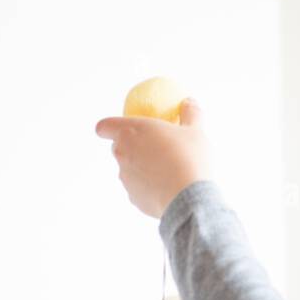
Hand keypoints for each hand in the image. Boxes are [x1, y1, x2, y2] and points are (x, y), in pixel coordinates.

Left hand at [95, 98, 212, 217]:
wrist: (188, 195)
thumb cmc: (189, 156)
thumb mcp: (195, 130)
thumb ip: (190, 113)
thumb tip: (189, 101)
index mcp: (131, 131)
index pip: (104, 126)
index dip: (109, 127)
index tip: (121, 128)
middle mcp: (122, 154)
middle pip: (117, 147)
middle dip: (132, 146)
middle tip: (155, 146)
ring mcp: (125, 178)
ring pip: (128, 169)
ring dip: (142, 167)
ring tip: (168, 170)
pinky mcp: (133, 198)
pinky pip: (139, 188)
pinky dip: (149, 187)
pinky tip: (169, 187)